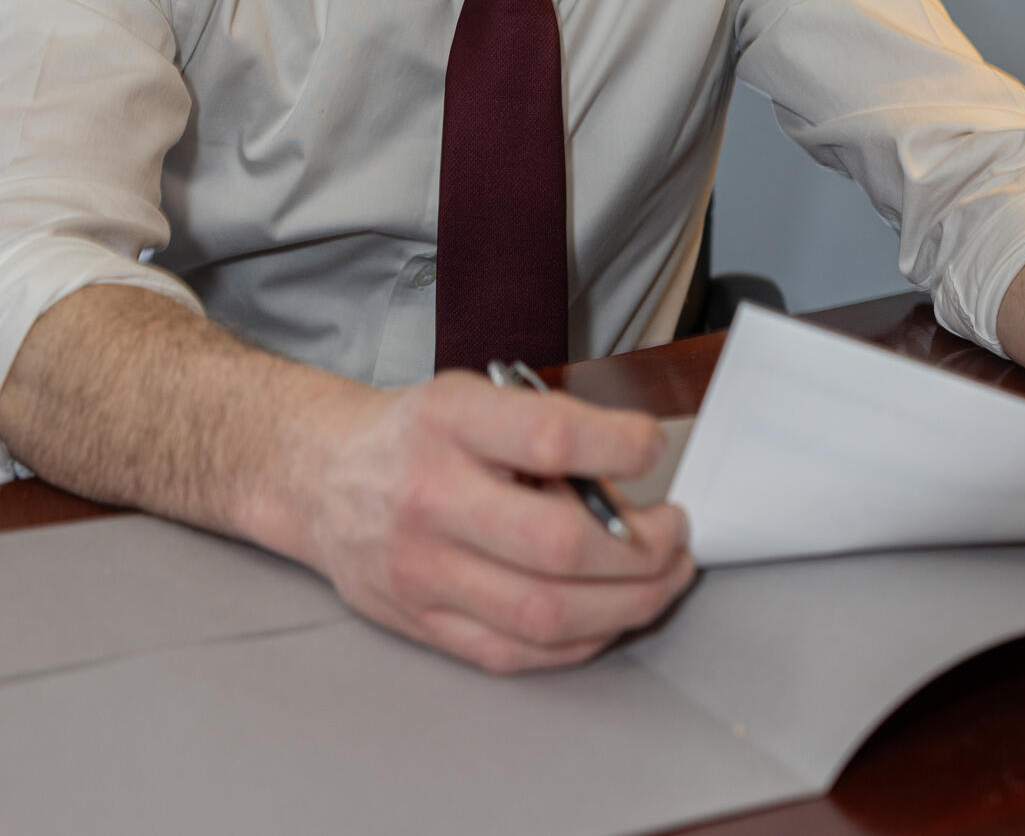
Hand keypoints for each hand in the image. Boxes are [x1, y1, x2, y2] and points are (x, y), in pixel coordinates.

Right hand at [302, 371, 694, 672]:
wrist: (323, 477)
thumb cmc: (416, 434)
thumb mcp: (474, 395)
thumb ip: (544, 429)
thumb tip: (630, 479)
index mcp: (450, 423)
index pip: (551, 437)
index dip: (621, 447)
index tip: (654, 447)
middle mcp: (432, 499)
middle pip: (557, 545)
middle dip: (642, 548)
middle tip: (676, 533)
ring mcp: (424, 572)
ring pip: (545, 614)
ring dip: (628, 603)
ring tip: (663, 578)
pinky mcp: (423, 625)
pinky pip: (518, 653)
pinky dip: (582, 640)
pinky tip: (610, 614)